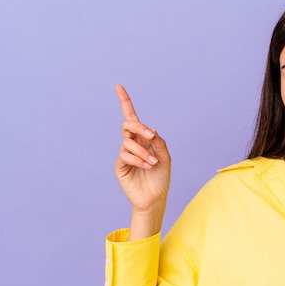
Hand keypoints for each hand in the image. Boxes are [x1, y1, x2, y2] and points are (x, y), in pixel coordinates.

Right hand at [114, 84, 170, 214]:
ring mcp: (125, 154)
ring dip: (143, 152)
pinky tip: (146, 167)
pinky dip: (138, 159)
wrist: (154, 199)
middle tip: (151, 136)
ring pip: (129, 142)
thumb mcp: (166, 158)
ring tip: (153, 163)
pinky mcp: (120, 165)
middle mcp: (133, 144)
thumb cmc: (161, 179)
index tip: (118, 87)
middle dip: (139, 127)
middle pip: (128, 125)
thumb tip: (151, 129)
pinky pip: (126, 155)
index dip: (125, 102)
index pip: (132, 118)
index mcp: (144, 140)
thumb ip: (160, 143)